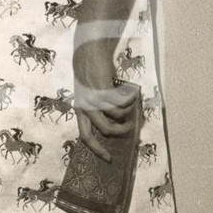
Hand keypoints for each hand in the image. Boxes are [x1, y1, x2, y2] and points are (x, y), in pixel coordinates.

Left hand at [73, 36, 137, 161]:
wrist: (88, 54)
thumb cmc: (91, 75)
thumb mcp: (90, 95)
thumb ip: (100, 108)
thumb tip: (117, 123)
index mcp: (80, 110)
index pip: (85, 136)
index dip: (97, 150)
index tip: (108, 159)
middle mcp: (84, 107)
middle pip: (104, 130)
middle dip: (120, 132)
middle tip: (130, 127)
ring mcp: (93, 99)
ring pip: (116, 117)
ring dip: (128, 113)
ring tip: (132, 105)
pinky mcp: (103, 91)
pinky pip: (121, 104)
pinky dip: (129, 100)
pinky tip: (130, 93)